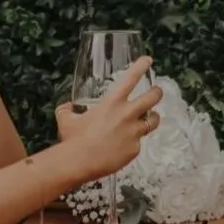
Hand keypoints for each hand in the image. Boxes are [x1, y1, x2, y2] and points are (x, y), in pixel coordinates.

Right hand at [54, 56, 163, 185]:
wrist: (79, 162)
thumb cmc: (73, 139)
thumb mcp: (66, 119)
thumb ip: (67, 110)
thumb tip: (67, 107)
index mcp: (112, 102)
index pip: (131, 78)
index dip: (141, 66)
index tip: (148, 61)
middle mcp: (127, 114)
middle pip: (153, 98)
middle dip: (157, 92)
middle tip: (157, 91)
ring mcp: (134, 132)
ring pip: (153, 121)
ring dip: (153, 117)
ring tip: (152, 118)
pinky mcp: (135, 149)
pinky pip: (138, 143)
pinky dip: (133, 142)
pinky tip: (125, 146)